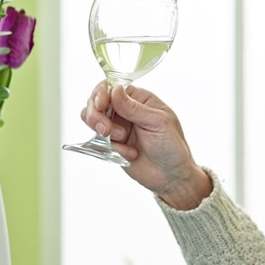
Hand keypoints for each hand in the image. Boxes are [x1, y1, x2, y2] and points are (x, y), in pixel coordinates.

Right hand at [79, 81, 211, 209]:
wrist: (171, 177)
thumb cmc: (172, 147)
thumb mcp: (158, 123)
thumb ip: (134, 108)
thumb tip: (114, 89)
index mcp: (139, 99)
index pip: (111, 87)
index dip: (101, 94)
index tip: (100, 106)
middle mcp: (125, 110)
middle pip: (96, 102)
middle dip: (96, 115)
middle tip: (106, 131)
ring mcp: (117, 127)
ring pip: (91, 119)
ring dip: (100, 130)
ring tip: (120, 139)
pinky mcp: (112, 144)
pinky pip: (97, 141)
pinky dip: (110, 148)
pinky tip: (130, 154)